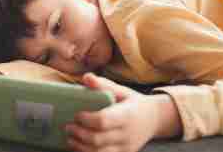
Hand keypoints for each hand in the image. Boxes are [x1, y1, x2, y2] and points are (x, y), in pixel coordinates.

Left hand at [65, 73, 181, 151]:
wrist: (154, 119)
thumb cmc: (132, 102)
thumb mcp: (121, 90)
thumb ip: (103, 85)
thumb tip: (86, 77)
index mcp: (126, 115)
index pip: (103, 120)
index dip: (86, 119)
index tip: (77, 114)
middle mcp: (127, 134)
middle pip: (97, 139)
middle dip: (79, 134)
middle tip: (68, 127)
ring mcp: (125, 148)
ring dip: (80, 147)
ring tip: (70, 137)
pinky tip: (78, 146)